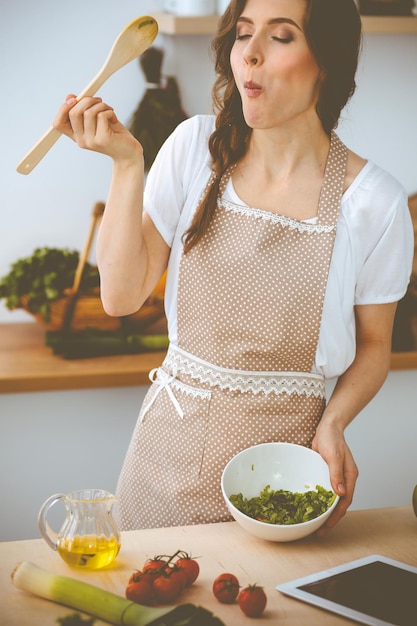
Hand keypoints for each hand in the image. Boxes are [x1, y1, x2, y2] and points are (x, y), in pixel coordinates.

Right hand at [53, 94, 142, 163]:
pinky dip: (109, 111)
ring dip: (101, 105)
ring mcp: (91, 141)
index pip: (57, 124)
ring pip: (89, 112)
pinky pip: (101, 115)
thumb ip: (83, 109)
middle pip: (73, 113)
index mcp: (76, 136)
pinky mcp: (103, 139)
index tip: (74, 99)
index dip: (63, 109)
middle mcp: (81, 141)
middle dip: (86, 100)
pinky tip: (114, 117)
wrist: (129, 154)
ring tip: (109, 110)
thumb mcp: (96, 120)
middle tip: (99, 101)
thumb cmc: (114, 135)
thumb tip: (70, 96)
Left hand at [311, 419, 358, 534]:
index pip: (345, 501)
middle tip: (319, 530)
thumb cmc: (332, 439)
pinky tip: (310, 505)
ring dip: (324, 510)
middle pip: (339, 503)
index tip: (327, 526)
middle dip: (330, 518)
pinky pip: (323, 489)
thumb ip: (336, 474)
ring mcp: (335, 477)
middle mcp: (344, 479)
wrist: (327, 427)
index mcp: (349, 476)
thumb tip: (340, 493)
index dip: (336, 515)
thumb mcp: (334, 456)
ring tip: (315, 523)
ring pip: (331, 498)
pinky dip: (319, 499)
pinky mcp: (326, 474)